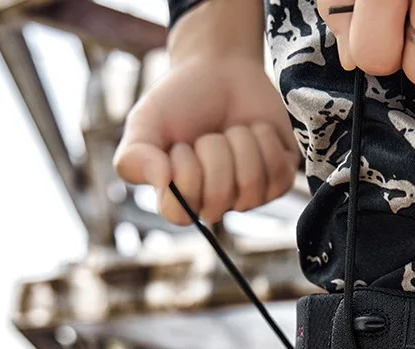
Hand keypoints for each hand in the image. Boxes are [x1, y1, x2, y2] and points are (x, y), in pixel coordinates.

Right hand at [114, 57, 297, 224]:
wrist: (220, 68)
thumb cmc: (180, 100)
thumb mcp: (145, 123)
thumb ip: (135, 158)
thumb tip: (162, 181)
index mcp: (181, 199)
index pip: (179, 214)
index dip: (182, 176)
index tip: (180, 146)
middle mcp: (216, 204)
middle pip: (217, 199)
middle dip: (212, 152)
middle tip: (209, 134)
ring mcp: (250, 195)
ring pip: (250, 184)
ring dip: (240, 143)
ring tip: (232, 130)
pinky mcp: (279, 178)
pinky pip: (278, 173)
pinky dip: (264, 140)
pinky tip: (255, 130)